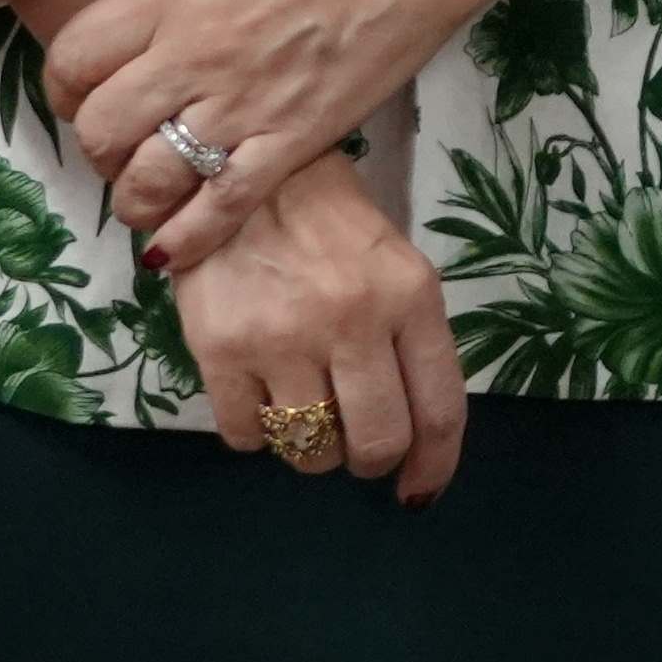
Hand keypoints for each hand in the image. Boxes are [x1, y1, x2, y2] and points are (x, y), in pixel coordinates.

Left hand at [54, 0, 482, 269]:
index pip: (74, 57)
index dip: (63, 90)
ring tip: (149, 201)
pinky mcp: (291, 142)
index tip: (79, 101)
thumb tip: (154, 36)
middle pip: (99, 127)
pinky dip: (188, 239)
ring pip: (147, 178)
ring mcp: (239, 102)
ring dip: (136, 200)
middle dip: (99, 151)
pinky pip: (218, 208)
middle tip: (122, 152)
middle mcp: (190, 52)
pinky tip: (176, 251)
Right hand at [176, 145, 470, 505]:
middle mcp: (354, 320)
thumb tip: (416, 435)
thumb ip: (410, 340)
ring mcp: (285, 338)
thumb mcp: (393, 266)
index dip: (434, 465)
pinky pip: (247, 436)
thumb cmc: (326, 222)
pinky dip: (256, 431)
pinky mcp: (221, 350)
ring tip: (303, 406)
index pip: (439, 410)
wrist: (238, 172)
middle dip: (369, 459)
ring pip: (311, 449)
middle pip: (377, 442)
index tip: (418, 489)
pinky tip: (258, 392)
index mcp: (410, 297)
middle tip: (354, 442)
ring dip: (311, 447)